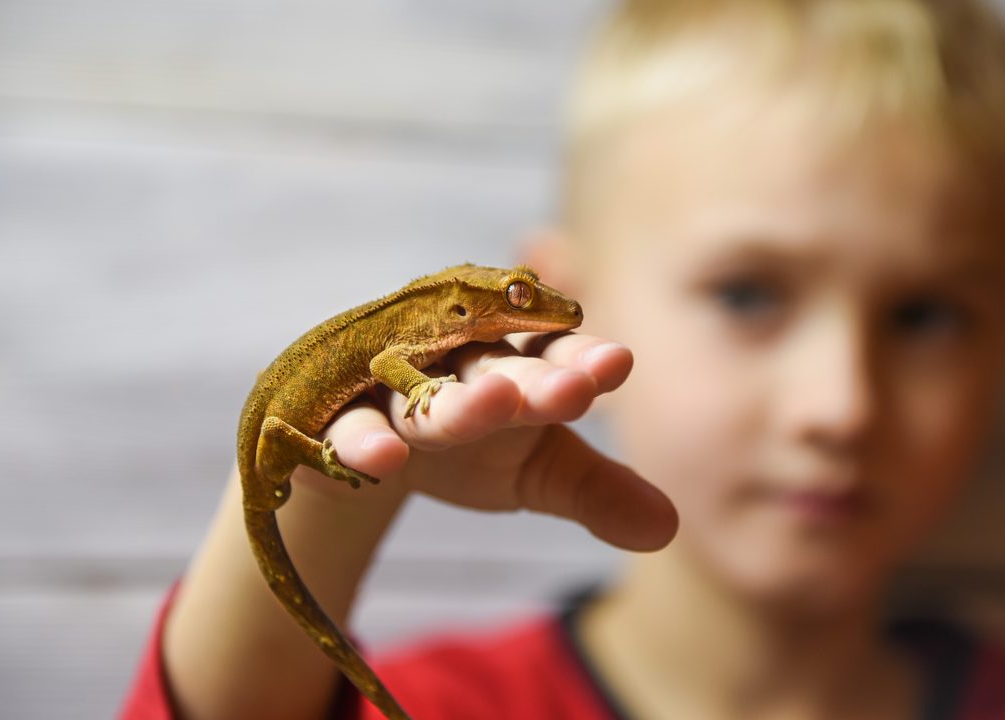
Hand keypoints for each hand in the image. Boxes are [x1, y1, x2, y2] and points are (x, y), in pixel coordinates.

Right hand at [288, 333, 677, 551]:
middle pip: (493, 368)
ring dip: (455, 401)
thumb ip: (597, 493)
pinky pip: (349, 427)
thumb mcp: (538, 472)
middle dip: (529, 379)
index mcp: (515, 368)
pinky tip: (385, 460)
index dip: (581, 361)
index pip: (552, 357)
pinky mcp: (337, 419)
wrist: (372, 450)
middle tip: (571, 388)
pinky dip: (363, 441)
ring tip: (492, 406)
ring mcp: (392, 388)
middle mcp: (456, 366)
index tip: (617, 365)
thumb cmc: (473, 446)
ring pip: (424, 393)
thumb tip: (667, 530)